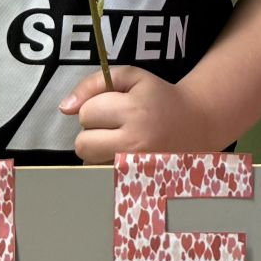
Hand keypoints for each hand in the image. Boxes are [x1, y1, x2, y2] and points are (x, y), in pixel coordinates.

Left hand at [60, 64, 219, 164]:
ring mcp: (136, 167)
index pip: (86, 113)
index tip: (116, 107)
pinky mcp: (136, 182)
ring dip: (99, 150)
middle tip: (116, 125)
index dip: (96, 107)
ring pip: (89, 163)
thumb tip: (64, 108)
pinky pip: (102, 176)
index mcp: (135, 110)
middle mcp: (135, 142)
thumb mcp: (132, 77)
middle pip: (82, 143)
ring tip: (122, 140)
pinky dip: (107, 166)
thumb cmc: (159, 98)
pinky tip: (125, 155)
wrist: (197, 124)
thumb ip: (94, 83)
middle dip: (93, 132)